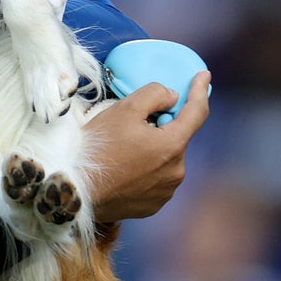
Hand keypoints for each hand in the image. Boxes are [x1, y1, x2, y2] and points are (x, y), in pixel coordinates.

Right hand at [85, 71, 209, 220]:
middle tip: (132, 125)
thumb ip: (154, 94)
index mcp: (173, 146)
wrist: (77, 191)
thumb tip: (171, 97)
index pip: (197, 112)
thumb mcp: (124, 109)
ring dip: (153, 149)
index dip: (200, 90)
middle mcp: (176, 171)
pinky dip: (146, 169)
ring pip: (166, 159)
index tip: (203, 76)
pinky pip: (156, 179)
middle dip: (161, 127)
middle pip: (176, 137)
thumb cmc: (99, 148)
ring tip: (122, 149)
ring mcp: (166, 191)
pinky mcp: (153, 205)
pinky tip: (123, 168)